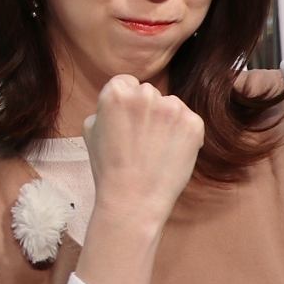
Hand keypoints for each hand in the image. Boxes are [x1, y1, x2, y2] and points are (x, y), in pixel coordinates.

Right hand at [83, 75, 204, 226]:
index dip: (126, 104)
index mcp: (116, 92)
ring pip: (170, 105)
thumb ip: (105, 108)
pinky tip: (170, 153)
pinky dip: (183, 134)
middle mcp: (146, 94)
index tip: (127, 122)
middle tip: (140, 140)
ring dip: (166, 121)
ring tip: (155, 150)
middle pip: (149, 93)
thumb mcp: (90, 131)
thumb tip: (121, 101)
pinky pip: (188, 120)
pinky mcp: (193, 123)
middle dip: (146, 111)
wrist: (133, 200)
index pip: (126, 82)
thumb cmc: (108, 169)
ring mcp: (172, 107)